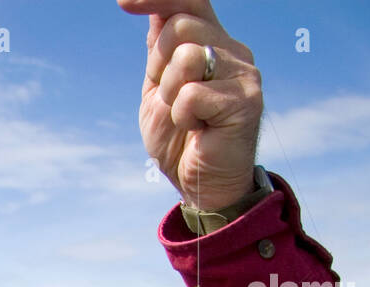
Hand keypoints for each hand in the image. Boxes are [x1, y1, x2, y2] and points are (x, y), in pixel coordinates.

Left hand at [118, 0, 261, 209]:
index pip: (189, 1)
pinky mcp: (247, 101)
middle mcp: (233, 51)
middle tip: (170, 98)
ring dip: (171, 94)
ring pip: (187, 58)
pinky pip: (192, 94)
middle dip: (159, 65)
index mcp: (212, 43)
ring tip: (186, 116)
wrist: (201, 184)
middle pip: (181, 27)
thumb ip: (158, 51)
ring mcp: (244, 73)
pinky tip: (198, 129)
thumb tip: (156, 11)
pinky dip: (183, 116)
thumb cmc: (179, 139)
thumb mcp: (158, 90)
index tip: (123, 2)